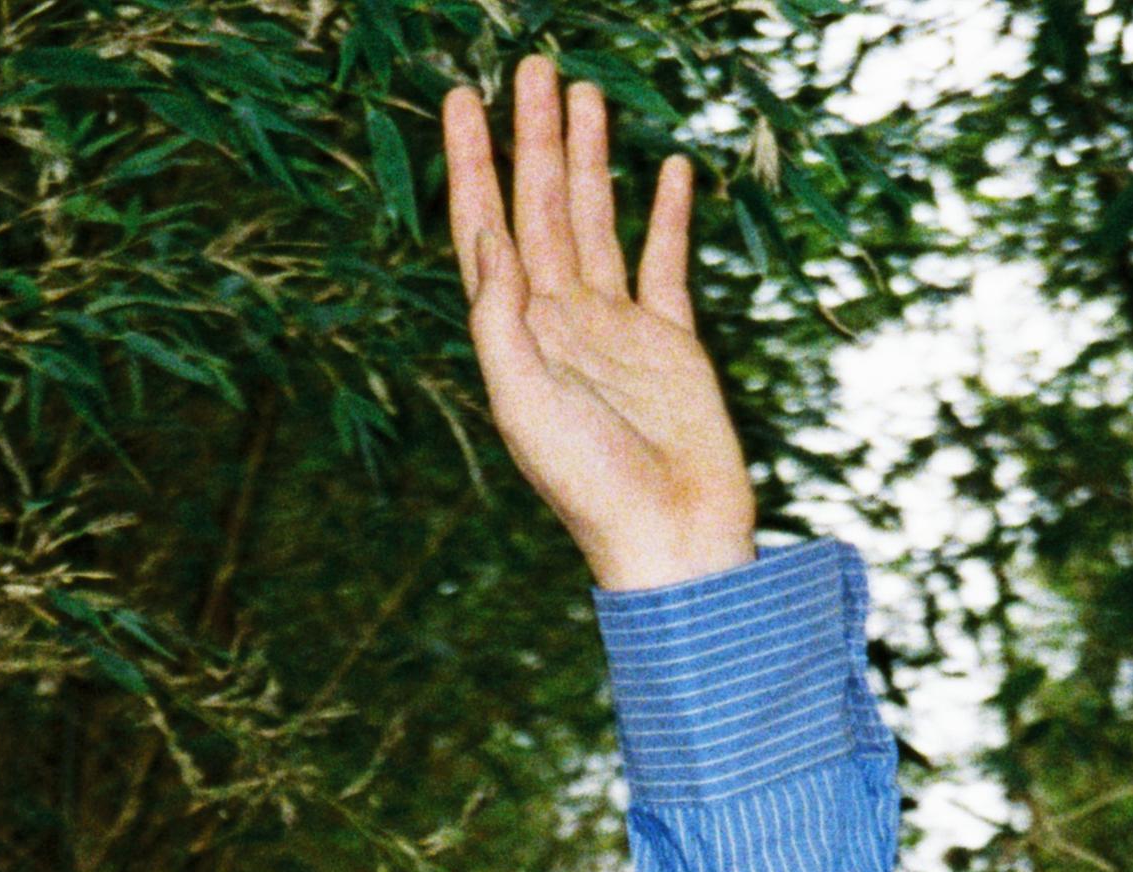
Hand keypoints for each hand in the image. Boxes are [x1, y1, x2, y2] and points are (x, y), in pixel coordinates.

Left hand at [442, 58, 755, 591]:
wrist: (672, 543)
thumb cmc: (590, 489)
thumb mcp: (526, 405)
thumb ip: (502, 321)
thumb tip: (488, 234)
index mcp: (516, 335)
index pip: (486, 229)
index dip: (471, 164)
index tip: (460, 99)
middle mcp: (560, 322)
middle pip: (540, 208)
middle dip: (532, 138)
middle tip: (530, 66)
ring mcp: (617, 329)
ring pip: (596, 221)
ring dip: (588, 159)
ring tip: (584, 92)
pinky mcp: (672, 344)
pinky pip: (664, 262)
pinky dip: (665, 215)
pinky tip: (666, 169)